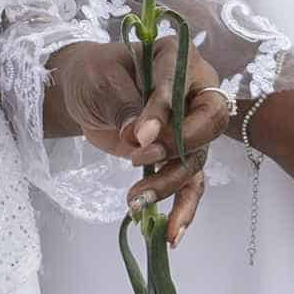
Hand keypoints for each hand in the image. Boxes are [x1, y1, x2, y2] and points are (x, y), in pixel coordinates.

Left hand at [48, 36, 232, 243]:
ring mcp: (189, 125)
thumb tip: (137, 137)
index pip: (181, 85)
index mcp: (178, 58)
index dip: (164, 111)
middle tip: (137, 159)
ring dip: (170, 185)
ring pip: (196, 159)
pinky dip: (182, 208)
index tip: (138, 136)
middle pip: (206, 124)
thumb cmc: (95, 74)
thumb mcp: (102, 82)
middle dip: (176, 149)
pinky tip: (171, 235)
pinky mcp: (176, 155)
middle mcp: (193, 91)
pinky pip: (189, 183)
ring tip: (135, 201)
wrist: (86, 91)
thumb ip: (123, 105)